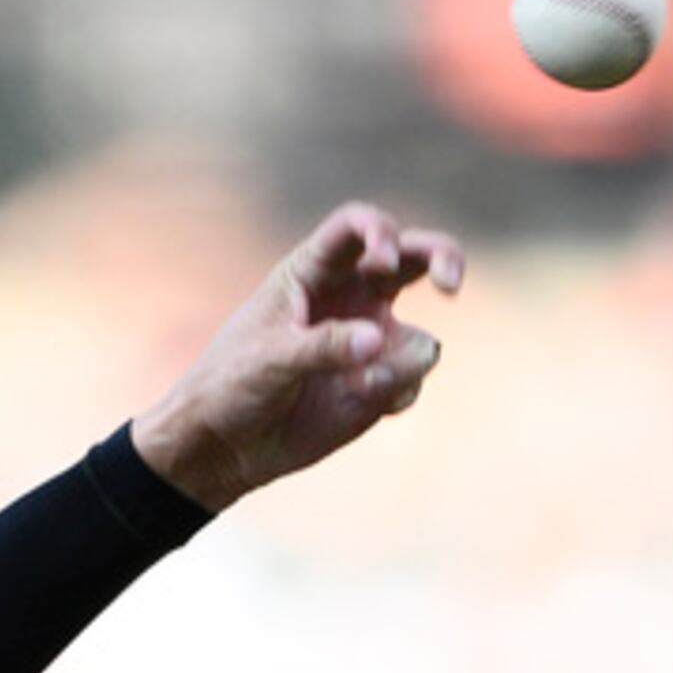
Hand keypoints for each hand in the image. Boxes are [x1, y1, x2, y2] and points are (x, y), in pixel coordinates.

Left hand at [131, 202, 463, 511]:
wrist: (221, 446)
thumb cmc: (230, 386)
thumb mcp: (270, 358)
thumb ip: (324, 346)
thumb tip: (379, 340)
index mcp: (313, 272)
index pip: (357, 226)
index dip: (380, 231)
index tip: (383, 259)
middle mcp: (350, 298)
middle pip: (415, 258)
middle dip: (445, 259)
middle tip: (451, 284)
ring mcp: (368, 341)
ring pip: (420, 337)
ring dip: (404, 361)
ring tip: (366, 386)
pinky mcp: (376, 384)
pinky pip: (410, 380)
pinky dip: (397, 391)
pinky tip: (360, 402)